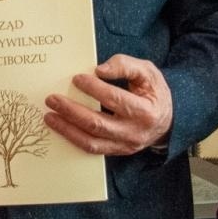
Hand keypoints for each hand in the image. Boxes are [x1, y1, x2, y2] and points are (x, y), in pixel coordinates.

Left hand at [43, 54, 173, 155]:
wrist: (167, 121)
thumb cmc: (154, 93)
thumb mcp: (148, 73)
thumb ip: (125, 66)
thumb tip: (100, 70)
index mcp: (145, 111)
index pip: (114, 99)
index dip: (93, 88)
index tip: (76, 78)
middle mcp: (134, 132)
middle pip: (97, 124)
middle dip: (71, 111)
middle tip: (52, 99)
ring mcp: (125, 146)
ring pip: (91, 141)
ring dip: (67, 129)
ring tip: (50, 116)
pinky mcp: (117, 152)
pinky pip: (92, 149)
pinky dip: (74, 139)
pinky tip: (61, 128)